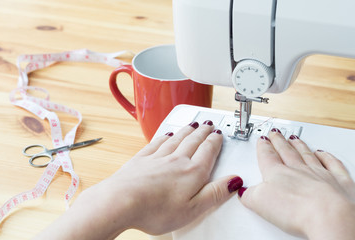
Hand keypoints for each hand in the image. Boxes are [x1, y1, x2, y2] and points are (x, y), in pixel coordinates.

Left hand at [35, 121, 242, 239]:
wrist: (121, 201)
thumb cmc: (155, 209)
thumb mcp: (193, 209)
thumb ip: (215, 193)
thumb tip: (235, 181)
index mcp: (192, 172)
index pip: (208, 151)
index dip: (215, 141)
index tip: (219, 134)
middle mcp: (176, 160)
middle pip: (193, 141)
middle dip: (203, 132)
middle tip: (209, 124)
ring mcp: (157, 158)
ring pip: (176, 139)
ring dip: (186, 131)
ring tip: (193, 124)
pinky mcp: (142, 160)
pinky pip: (156, 143)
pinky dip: (165, 137)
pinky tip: (167, 135)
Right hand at [239, 129, 354, 239]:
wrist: (328, 215)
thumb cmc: (296, 209)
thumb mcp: (260, 203)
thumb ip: (249, 195)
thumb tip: (243, 191)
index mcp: (277, 173)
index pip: (267, 156)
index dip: (263, 147)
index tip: (262, 140)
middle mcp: (298, 169)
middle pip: (286, 151)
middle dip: (279, 141)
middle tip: (275, 133)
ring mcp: (319, 173)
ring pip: (306, 154)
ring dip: (299, 145)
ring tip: (293, 138)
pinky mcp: (339, 182)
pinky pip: (332, 164)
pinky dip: (326, 156)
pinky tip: (322, 153)